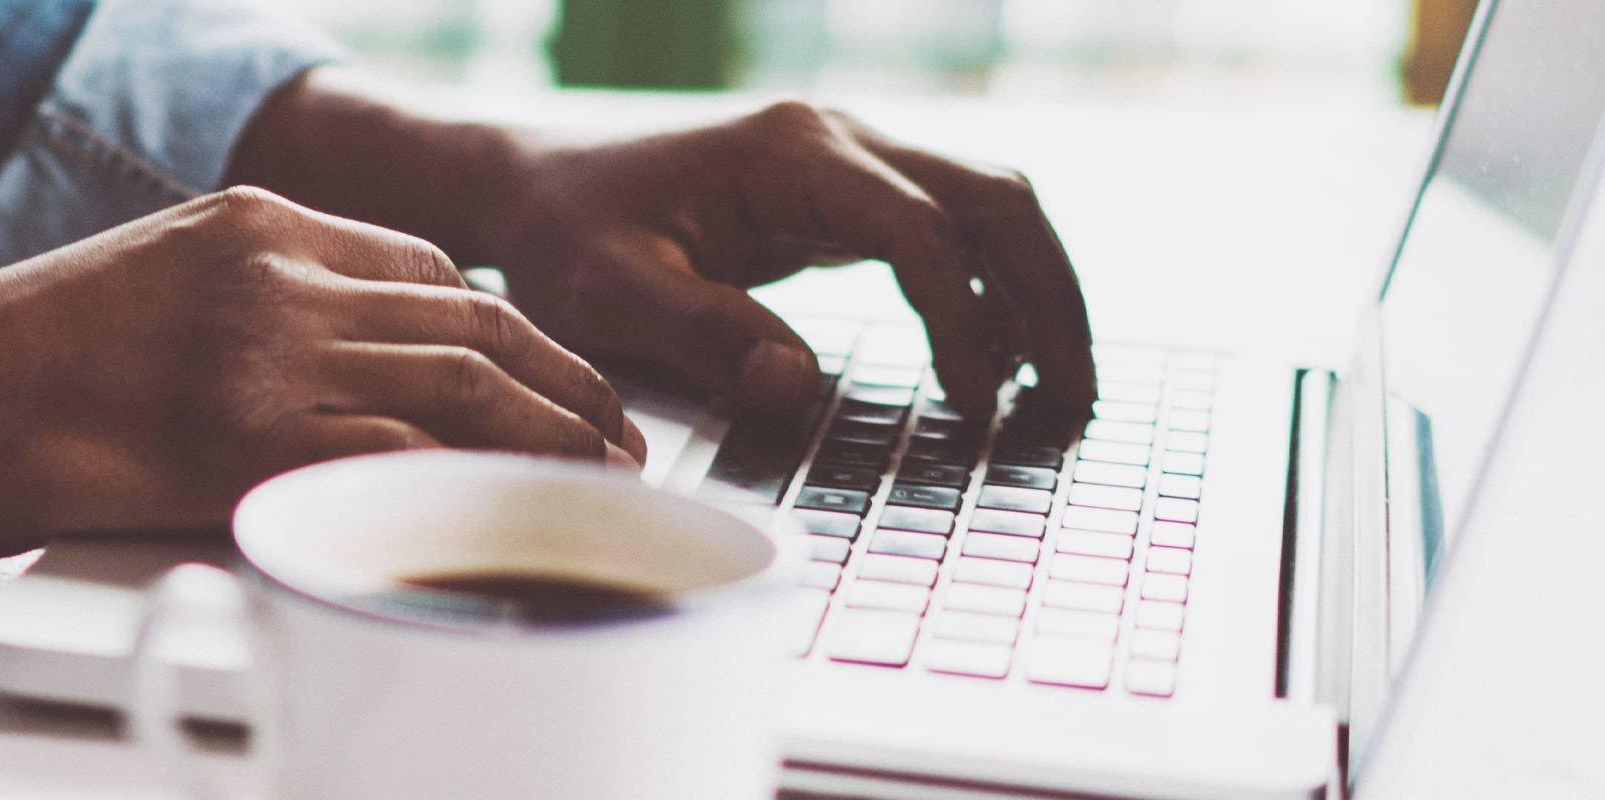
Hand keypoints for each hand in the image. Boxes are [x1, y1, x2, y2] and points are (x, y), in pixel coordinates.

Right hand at [0, 186, 639, 559]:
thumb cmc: (4, 371)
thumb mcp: (144, 288)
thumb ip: (243, 308)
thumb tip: (330, 369)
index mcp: (250, 220)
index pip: (426, 268)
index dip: (509, 330)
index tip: (549, 374)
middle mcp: (274, 272)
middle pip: (473, 321)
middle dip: (565, 380)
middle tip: (619, 431)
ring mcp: (264, 354)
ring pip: (462, 385)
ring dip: (551, 436)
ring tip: (601, 479)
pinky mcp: (245, 441)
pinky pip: (399, 456)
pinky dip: (475, 485)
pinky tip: (514, 514)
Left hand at [230, 71, 1098, 424]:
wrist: (531, 188)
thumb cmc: (564, 237)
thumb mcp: (613, 294)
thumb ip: (706, 335)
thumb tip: (798, 388)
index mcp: (790, 155)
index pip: (920, 232)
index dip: (962, 322)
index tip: (975, 405)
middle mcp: (837, 140)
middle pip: (994, 199)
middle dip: (1048, 299)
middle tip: (1073, 403)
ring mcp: (849, 160)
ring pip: (991, 206)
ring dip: (1037, 293)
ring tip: (1060, 394)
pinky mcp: (846, 194)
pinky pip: (952, 230)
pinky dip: (993, 290)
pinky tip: (1000, 364)